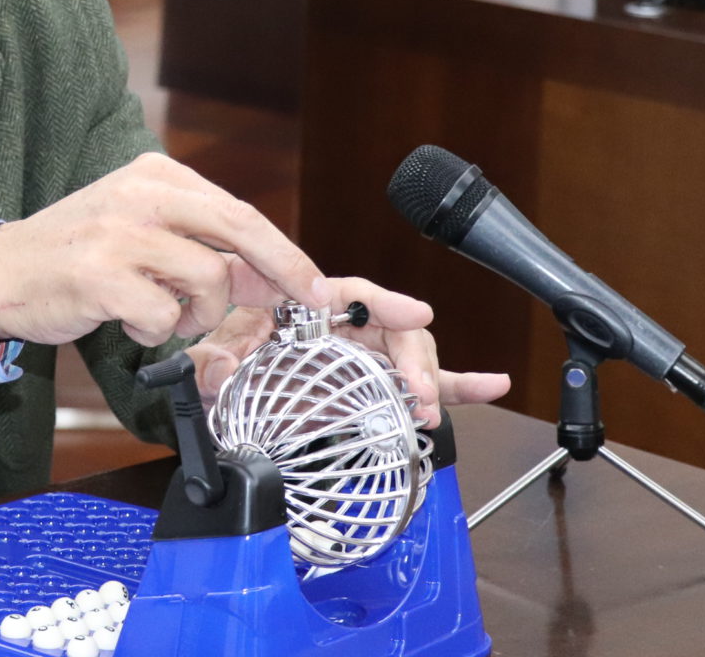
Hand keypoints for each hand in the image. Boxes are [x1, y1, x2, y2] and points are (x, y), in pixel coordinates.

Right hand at [0, 153, 328, 346]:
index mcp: (154, 174)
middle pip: (238, 227)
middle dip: (283, 268)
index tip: (314, 282)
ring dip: (198, 313)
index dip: (283, 250)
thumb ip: (205, 249)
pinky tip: (129, 321)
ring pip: (206, 279)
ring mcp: (120, 233)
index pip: (238, 210)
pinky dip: (156, 330)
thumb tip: (275, 279)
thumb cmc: (78, 254)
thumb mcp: (144, 235)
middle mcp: (140, 194)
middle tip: (308, 299)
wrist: (0, 273)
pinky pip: (164, 316)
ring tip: (164, 313)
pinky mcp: (101, 276)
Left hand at [185, 283, 511, 426]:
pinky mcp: (378, 388)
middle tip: (416, 393)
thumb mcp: (210, 359)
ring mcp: (365, 357)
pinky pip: (425, 384)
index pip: (350, 293)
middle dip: (412, 359)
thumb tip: (222, 368)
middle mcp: (343, 327)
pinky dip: (460, 386)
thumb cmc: (224, 358)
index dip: (386, 301)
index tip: (416, 312)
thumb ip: (212, 363)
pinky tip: (493, 385)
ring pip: (411, 356)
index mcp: (306, 304)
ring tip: (428, 410)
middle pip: (392, 328)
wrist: (223, 389)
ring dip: (429, 380)